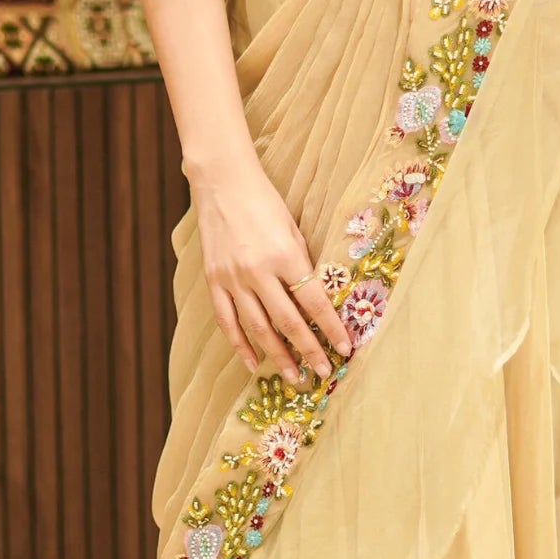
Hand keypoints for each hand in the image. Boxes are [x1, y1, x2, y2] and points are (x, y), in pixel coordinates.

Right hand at [190, 152, 352, 383]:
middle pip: (288, 322)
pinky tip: (254, 363)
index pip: (315, 302)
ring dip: (278, 356)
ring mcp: (233, 278)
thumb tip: (316, 303)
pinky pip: (228, 321)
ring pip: (258, 328)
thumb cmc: (266, 203)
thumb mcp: (294, 230)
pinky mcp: (213, 280)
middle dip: (309, 351)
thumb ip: (302, 266)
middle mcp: (258, 271)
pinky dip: (240, 345)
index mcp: (285, 255)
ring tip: (295, 376)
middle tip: (323, 372)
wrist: (223, 182)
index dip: (331, 329)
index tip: (345, 348)